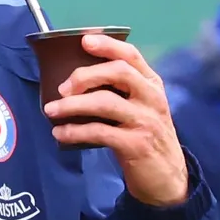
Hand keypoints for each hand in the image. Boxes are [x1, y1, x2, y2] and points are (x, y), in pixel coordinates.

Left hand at [43, 35, 188, 205]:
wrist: (168, 178)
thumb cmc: (146, 137)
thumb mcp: (141, 108)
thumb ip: (120, 92)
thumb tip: (76, 80)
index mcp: (152, 84)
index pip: (131, 56)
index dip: (108, 45)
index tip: (84, 40)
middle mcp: (152, 98)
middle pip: (118, 72)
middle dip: (85, 75)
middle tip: (62, 88)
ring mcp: (145, 121)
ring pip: (105, 102)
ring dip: (72, 105)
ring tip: (51, 110)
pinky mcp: (135, 145)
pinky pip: (99, 132)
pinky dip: (74, 131)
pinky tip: (60, 133)